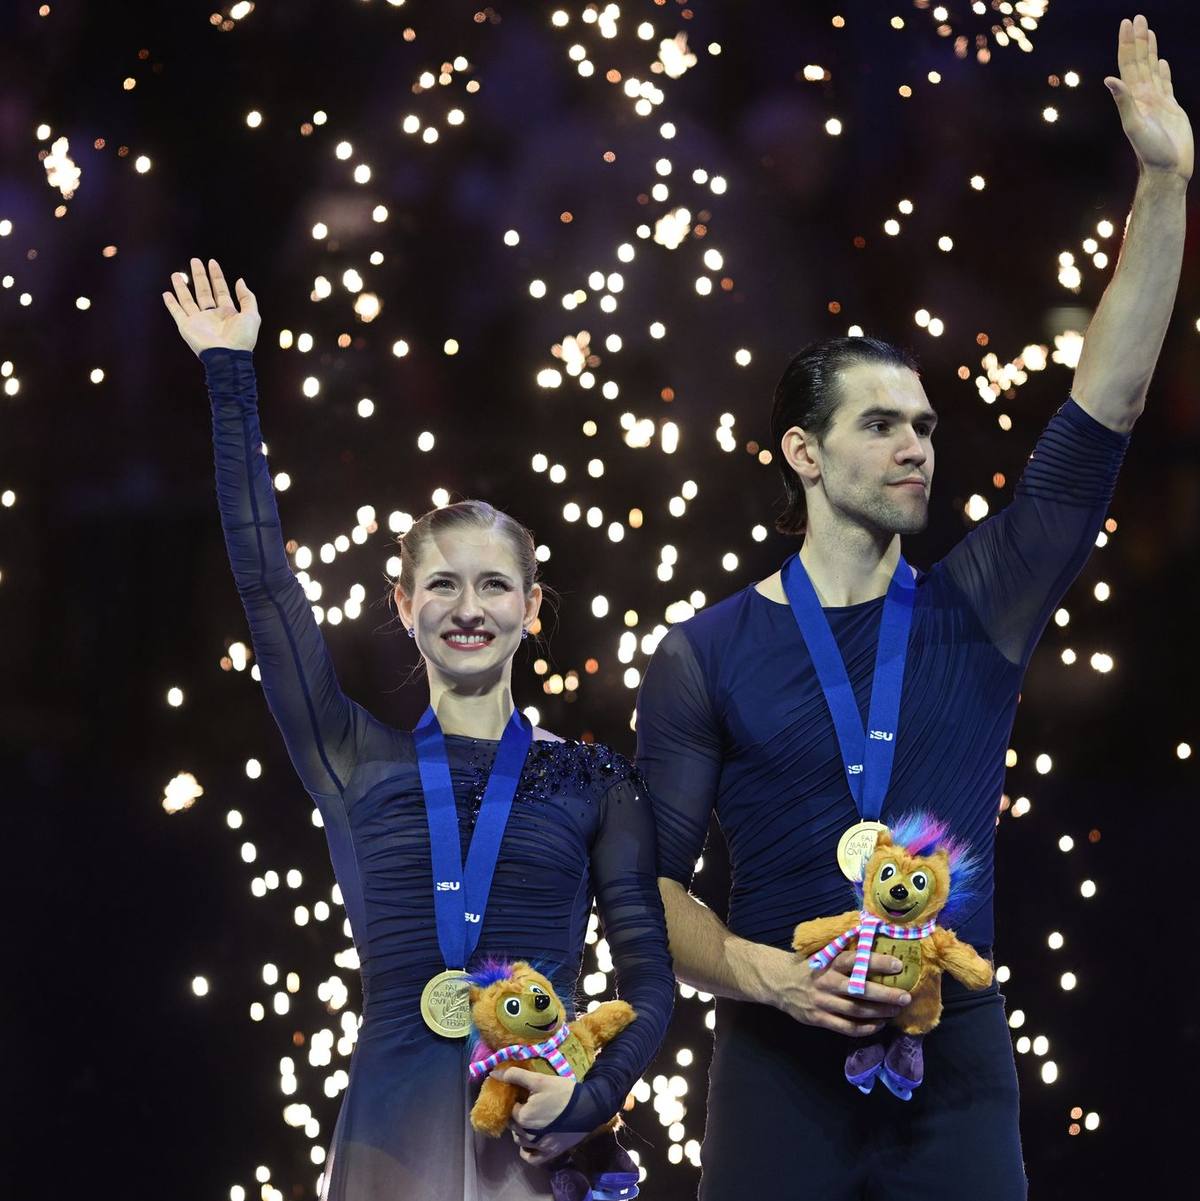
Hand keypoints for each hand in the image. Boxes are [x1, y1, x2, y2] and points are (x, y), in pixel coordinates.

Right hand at [162, 258, 260, 356]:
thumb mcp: (252, 316)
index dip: (217, 276)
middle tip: (195, 260)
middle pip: (204, 291)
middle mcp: (212, 315)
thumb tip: (240, 280)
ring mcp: (198, 321)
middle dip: (199, 276)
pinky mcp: (187, 327)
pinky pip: (177, 313)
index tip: (212, 262)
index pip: (220, 290)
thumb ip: (247, 298)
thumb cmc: (242, 338)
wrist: (228, 356)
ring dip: (182, 287)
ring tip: (176, 274)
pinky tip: (166, 293)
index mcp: (227, 313)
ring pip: (188, 300)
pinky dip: (171, 304)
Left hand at [492, 1066, 585, 1165]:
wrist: (589, 1107)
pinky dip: (527, 1151)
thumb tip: (493, 1073)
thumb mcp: (539, 1080)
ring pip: (520, 1141)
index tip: (522, 1095)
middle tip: (527, 1105)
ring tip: (531, 1119)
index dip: (514, 1101)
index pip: (509, 1109)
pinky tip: (530, 1141)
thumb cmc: (563, 1092)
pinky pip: (531, 1157)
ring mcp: (539, 1146)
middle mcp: (528, 1135)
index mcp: (523, 1117)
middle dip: (517, 1115)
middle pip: (513, 1125)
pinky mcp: (550, 1153)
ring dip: (520, 1131)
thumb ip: (515, 1075)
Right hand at [770, 948, 910, 1036]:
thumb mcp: (823, 954)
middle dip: (885, 994)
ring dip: (879, 1012)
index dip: (876, 963)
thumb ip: (844, 952)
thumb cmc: (809, 966)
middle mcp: (826, 982)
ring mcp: (822, 1002)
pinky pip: (846, 1027)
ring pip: (856, 1010)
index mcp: (828, 962)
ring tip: (895, 1010)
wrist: (779, 983)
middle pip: (859, 990)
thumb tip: (873, 939)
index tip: (897, 965)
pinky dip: (865, 1028)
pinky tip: (878, 1024)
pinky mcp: (819, 1019)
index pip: (854, 961)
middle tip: (905, 996)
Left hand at [1106, 15, 1192, 182]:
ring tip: (1148, 32)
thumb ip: (1124, 102)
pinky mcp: (1170, 109)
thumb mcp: (1135, 126)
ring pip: (1152, 70)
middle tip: (1138, 18)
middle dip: (1138, 40)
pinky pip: (1165, 84)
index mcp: (1135, 99)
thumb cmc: (1151, 153)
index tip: (1127, 23)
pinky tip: (1160, 62)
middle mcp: (1144, 98)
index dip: (1128, 44)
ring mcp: (1157, 103)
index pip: (1128, 65)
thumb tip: (1110, 80)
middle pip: (1140, 63)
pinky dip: (1162, 71)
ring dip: (1149, 51)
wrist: (1167, 171)